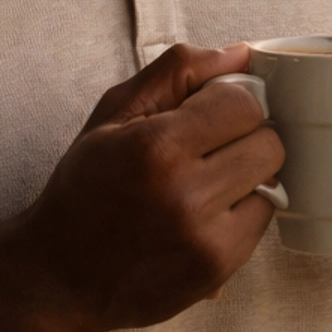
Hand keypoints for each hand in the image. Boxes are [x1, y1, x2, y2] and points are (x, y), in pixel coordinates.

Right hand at [14, 43, 285, 331]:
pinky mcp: (218, 272)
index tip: (207, 112)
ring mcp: (206, 241)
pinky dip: (240, 214)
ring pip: (273, 184)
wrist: (58, 276)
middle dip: (243, 137)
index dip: (228, 102)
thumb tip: (238, 55)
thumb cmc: (82, 190)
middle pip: (268, 144)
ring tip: (203, 183)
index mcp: (156, 148)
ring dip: (246, 177)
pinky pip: (261, 225)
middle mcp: (185, 197)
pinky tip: (202, 215)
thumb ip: (176, 73)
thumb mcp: (112, 116)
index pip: (243, 104)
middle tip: (207, 147)